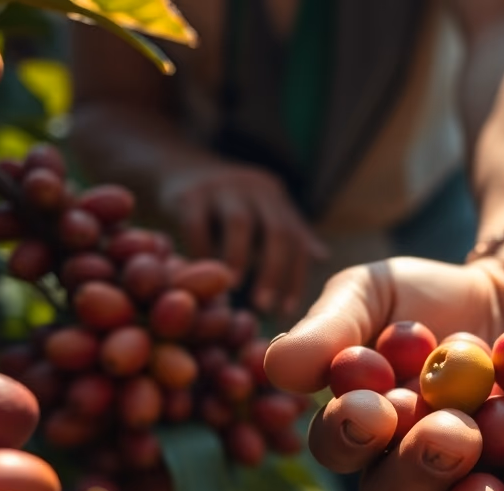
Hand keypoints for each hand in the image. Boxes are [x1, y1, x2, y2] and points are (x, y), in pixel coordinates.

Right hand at [157, 163, 327, 316]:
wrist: (180, 167)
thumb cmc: (229, 202)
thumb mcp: (262, 211)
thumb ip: (289, 234)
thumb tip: (322, 257)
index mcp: (276, 198)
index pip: (297, 240)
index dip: (295, 276)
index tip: (286, 310)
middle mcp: (256, 189)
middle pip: (277, 231)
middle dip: (274, 271)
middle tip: (264, 305)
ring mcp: (223, 187)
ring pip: (240, 223)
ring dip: (239, 258)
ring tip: (233, 287)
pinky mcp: (189, 193)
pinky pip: (198, 224)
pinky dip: (201, 250)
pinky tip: (201, 272)